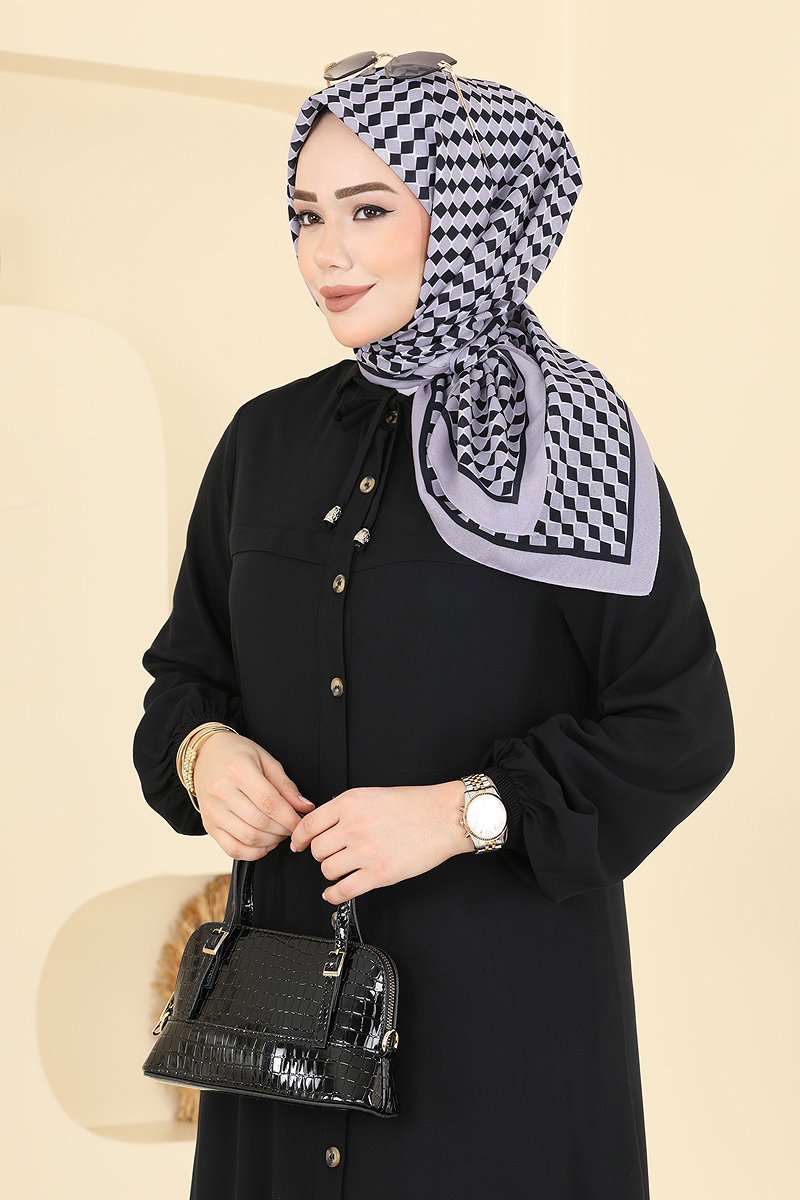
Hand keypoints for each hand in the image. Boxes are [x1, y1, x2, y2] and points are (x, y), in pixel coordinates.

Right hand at [192, 732, 315, 859]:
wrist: (206, 755)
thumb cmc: (237, 755)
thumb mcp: (265, 760)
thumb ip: (286, 785)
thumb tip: (305, 807)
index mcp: (238, 770)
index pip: (270, 802)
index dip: (290, 818)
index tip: (301, 822)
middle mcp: (221, 791)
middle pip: (260, 822)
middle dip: (283, 830)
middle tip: (291, 826)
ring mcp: (212, 810)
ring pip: (248, 838)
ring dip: (271, 842)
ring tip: (279, 833)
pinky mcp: (208, 825)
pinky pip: (232, 849)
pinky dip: (253, 853)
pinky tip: (264, 844)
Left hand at [289, 781, 472, 904]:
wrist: (443, 817)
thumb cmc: (414, 805)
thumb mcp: (372, 794)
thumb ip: (346, 809)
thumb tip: (323, 825)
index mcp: (350, 803)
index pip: (309, 824)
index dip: (299, 838)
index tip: (297, 844)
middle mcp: (353, 826)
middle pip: (317, 850)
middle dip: (322, 854)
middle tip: (331, 854)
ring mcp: (365, 851)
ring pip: (328, 870)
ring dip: (331, 872)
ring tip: (343, 868)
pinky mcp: (378, 874)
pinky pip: (343, 891)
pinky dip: (333, 894)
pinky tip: (334, 892)